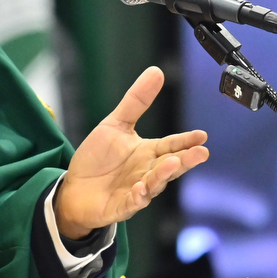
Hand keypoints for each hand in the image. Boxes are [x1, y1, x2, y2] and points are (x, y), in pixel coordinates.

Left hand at [52, 67, 208, 239]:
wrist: (74, 189)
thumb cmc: (97, 159)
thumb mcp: (116, 125)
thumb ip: (137, 101)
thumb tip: (157, 71)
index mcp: (148, 152)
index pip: (171, 145)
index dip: (186, 141)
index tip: (202, 136)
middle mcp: (147, 172)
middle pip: (170, 165)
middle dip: (186, 160)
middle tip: (202, 152)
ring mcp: (136, 190)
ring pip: (154, 184)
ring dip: (163, 175)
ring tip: (172, 164)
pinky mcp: (121, 206)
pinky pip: (133, 203)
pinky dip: (138, 197)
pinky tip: (141, 190)